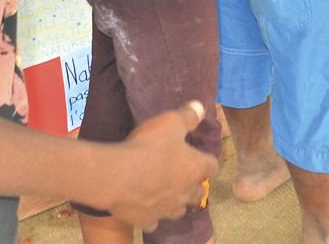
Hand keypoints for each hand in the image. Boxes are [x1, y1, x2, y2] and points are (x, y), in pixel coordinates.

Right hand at [101, 100, 218, 230]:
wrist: (116, 176)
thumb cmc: (147, 147)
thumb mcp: (170, 122)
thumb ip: (188, 115)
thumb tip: (201, 107)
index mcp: (195, 168)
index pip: (212, 166)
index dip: (206, 161)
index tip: (200, 157)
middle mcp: (185, 193)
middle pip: (199, 193)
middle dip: (194, 185)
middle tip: (184, 176)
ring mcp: (166, 209)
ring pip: (179, 210)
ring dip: (176, 202)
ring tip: (167, 193)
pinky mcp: (146, 220)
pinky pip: (154, 221)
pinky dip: (152, 215)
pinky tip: (145, 206)